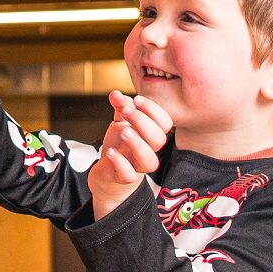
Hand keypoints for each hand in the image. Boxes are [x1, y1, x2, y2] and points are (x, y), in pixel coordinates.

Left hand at [90, 90, 171, 218]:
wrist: (107, 174)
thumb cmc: (120, 146)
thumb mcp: (120, 123)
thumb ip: (120, 107)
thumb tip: (116, 93)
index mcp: (150, 135)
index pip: (165, 122)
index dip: (154, 110)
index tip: (136, 100)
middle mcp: (147, 151)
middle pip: (159, 140)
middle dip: (143, 122)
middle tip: (125, 112)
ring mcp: (136, 166)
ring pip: (150, 161)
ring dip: (137, 143)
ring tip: (123, 131)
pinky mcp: (122, 177)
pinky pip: (128, 175)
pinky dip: (120, 162)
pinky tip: (110, 152)